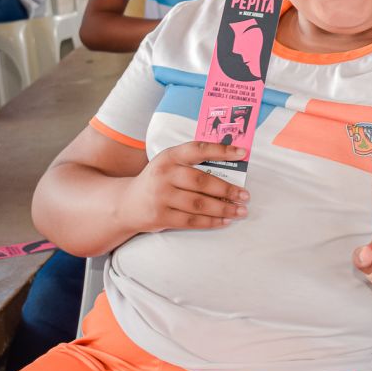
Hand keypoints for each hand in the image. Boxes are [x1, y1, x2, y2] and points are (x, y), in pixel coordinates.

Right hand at [116, 141, 249, 233]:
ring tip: (241, 210)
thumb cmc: (158, 181)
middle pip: (202, 181)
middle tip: (245, 195)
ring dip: (224, 208)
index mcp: (169, 156)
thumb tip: (231, 167)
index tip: (242, 152)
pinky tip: (225, 221)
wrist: (126, 204)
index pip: (198, 149)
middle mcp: (164, 174)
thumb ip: (193, 164)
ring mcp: (161, 196)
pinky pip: (191, 221)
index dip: (221, 150)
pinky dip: (211, 222)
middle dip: (227, 190)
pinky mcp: (160, 216)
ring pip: (199, 204)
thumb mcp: (169, 165)